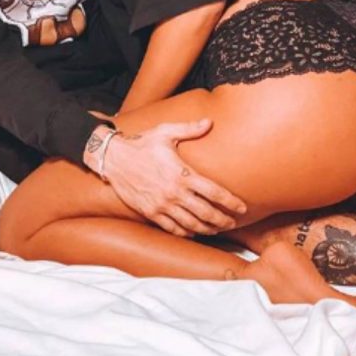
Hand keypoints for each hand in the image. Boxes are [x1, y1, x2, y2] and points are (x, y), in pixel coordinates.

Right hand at [101, 118, 246, 236]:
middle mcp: (174, 192)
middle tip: (233, 222)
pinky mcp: (151, 213)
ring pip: (191, 224)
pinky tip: (194, 231)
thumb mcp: (165, 132)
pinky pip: (173, 228)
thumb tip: (209, 122)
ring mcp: (162, 205)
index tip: (242, 207)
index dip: (230, 201)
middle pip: (206, 212)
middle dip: (223, 219)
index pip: (213, 191)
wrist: (114, 159)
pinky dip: (186, 232)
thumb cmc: (142, 144)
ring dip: (207, 229)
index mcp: (182, 173)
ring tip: (217, 229)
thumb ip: (189, 129)